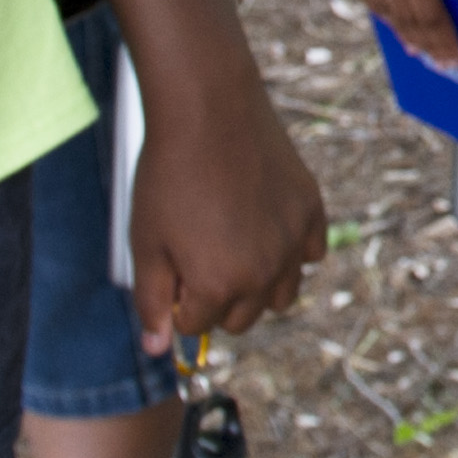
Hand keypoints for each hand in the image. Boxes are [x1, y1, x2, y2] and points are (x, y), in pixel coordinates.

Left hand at [124, 73, 329, 347]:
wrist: (208, 108)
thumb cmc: (168, 174)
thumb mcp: (146, 242)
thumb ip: (151, 301)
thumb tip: (159, 349)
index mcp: (218, 285)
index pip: (196, 326)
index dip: (176, 299)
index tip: (170, 263)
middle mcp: (263, 273)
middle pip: (239, 320)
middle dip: (216, 299)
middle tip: (198, 252)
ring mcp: (293, 243)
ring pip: (280, 296)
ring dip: (257, 285)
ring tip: (234, 245)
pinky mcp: (311, 212)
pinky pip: (309, 255)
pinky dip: (290, 251)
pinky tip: (265, 224)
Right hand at [331, 0, 457, 71]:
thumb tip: (441, 6)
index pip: (428, 16)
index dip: (443, 42)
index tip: (454, 61)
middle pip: (400, 16)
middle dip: (422, 41)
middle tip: (436, 61)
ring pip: (376, 5)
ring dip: (396, 25)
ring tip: (414, 44)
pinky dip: (378, 0)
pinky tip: (392, 12)